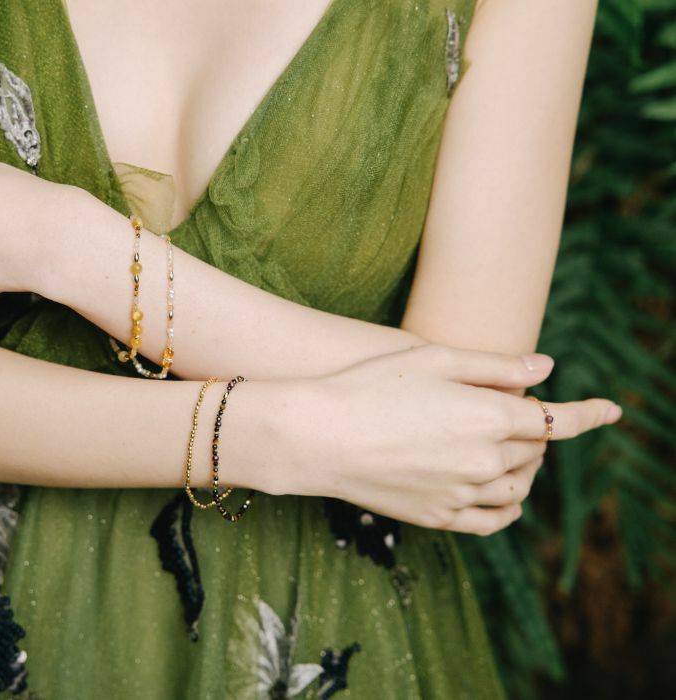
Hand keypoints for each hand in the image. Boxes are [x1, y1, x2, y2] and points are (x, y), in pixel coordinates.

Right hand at [277, 345, 621, 534]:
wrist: (317, 436)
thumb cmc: (369, 386)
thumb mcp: (434, 358)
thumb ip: (495, 366)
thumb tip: (545, 370)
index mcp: (490, 416)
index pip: (557, 419)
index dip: (588, 413)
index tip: (611, 410)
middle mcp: (486, 460)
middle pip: (536, 451)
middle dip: (537, 432)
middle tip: (517, 414)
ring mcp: (462, 492)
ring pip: (518, 487)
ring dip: (524, 467)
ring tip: (509, 451)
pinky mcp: (437, 516)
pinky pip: (491, 521)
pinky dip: (508, 509)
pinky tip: (506, 498)